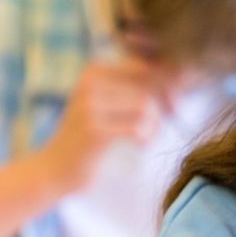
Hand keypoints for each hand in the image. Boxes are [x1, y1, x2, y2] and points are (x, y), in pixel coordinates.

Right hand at [36, 59, 165, 192]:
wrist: (55, 169)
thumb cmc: (88, 137)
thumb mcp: (107, 104)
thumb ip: (136, 88)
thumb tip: (181, 76)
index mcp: (94, 71)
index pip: (144, 67)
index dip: (167, 85)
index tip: (173, 107)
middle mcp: (90, 82)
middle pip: (148, 85)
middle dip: (164, 106)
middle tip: (166, 124)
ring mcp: (90, 105)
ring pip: (146, 106)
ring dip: (155, 125)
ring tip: (148, 138)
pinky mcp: (95, 129)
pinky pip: (139, 127)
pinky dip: (147, 138)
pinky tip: (140, 145)